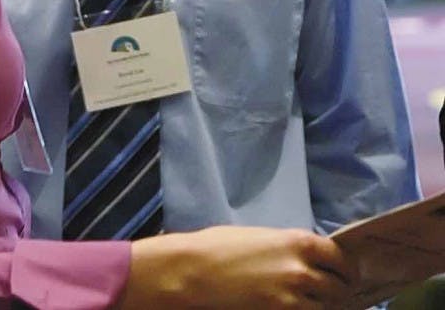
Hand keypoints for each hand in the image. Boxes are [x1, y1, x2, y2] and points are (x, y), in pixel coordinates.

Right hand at [118, 225, 357, 308]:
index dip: (345, 267)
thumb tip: (306, 259)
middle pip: (340, 287)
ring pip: (327, 308)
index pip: (341, 257)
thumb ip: (287, 248)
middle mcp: (303, 270)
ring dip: (323, 306)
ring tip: (314, 303)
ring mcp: (294, 298)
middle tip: (333, 293)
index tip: (345, 273)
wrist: (195, 271)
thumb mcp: (259, 237)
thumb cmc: (219, 247)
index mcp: (298, 242)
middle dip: (339, 291)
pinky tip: (297, 308)